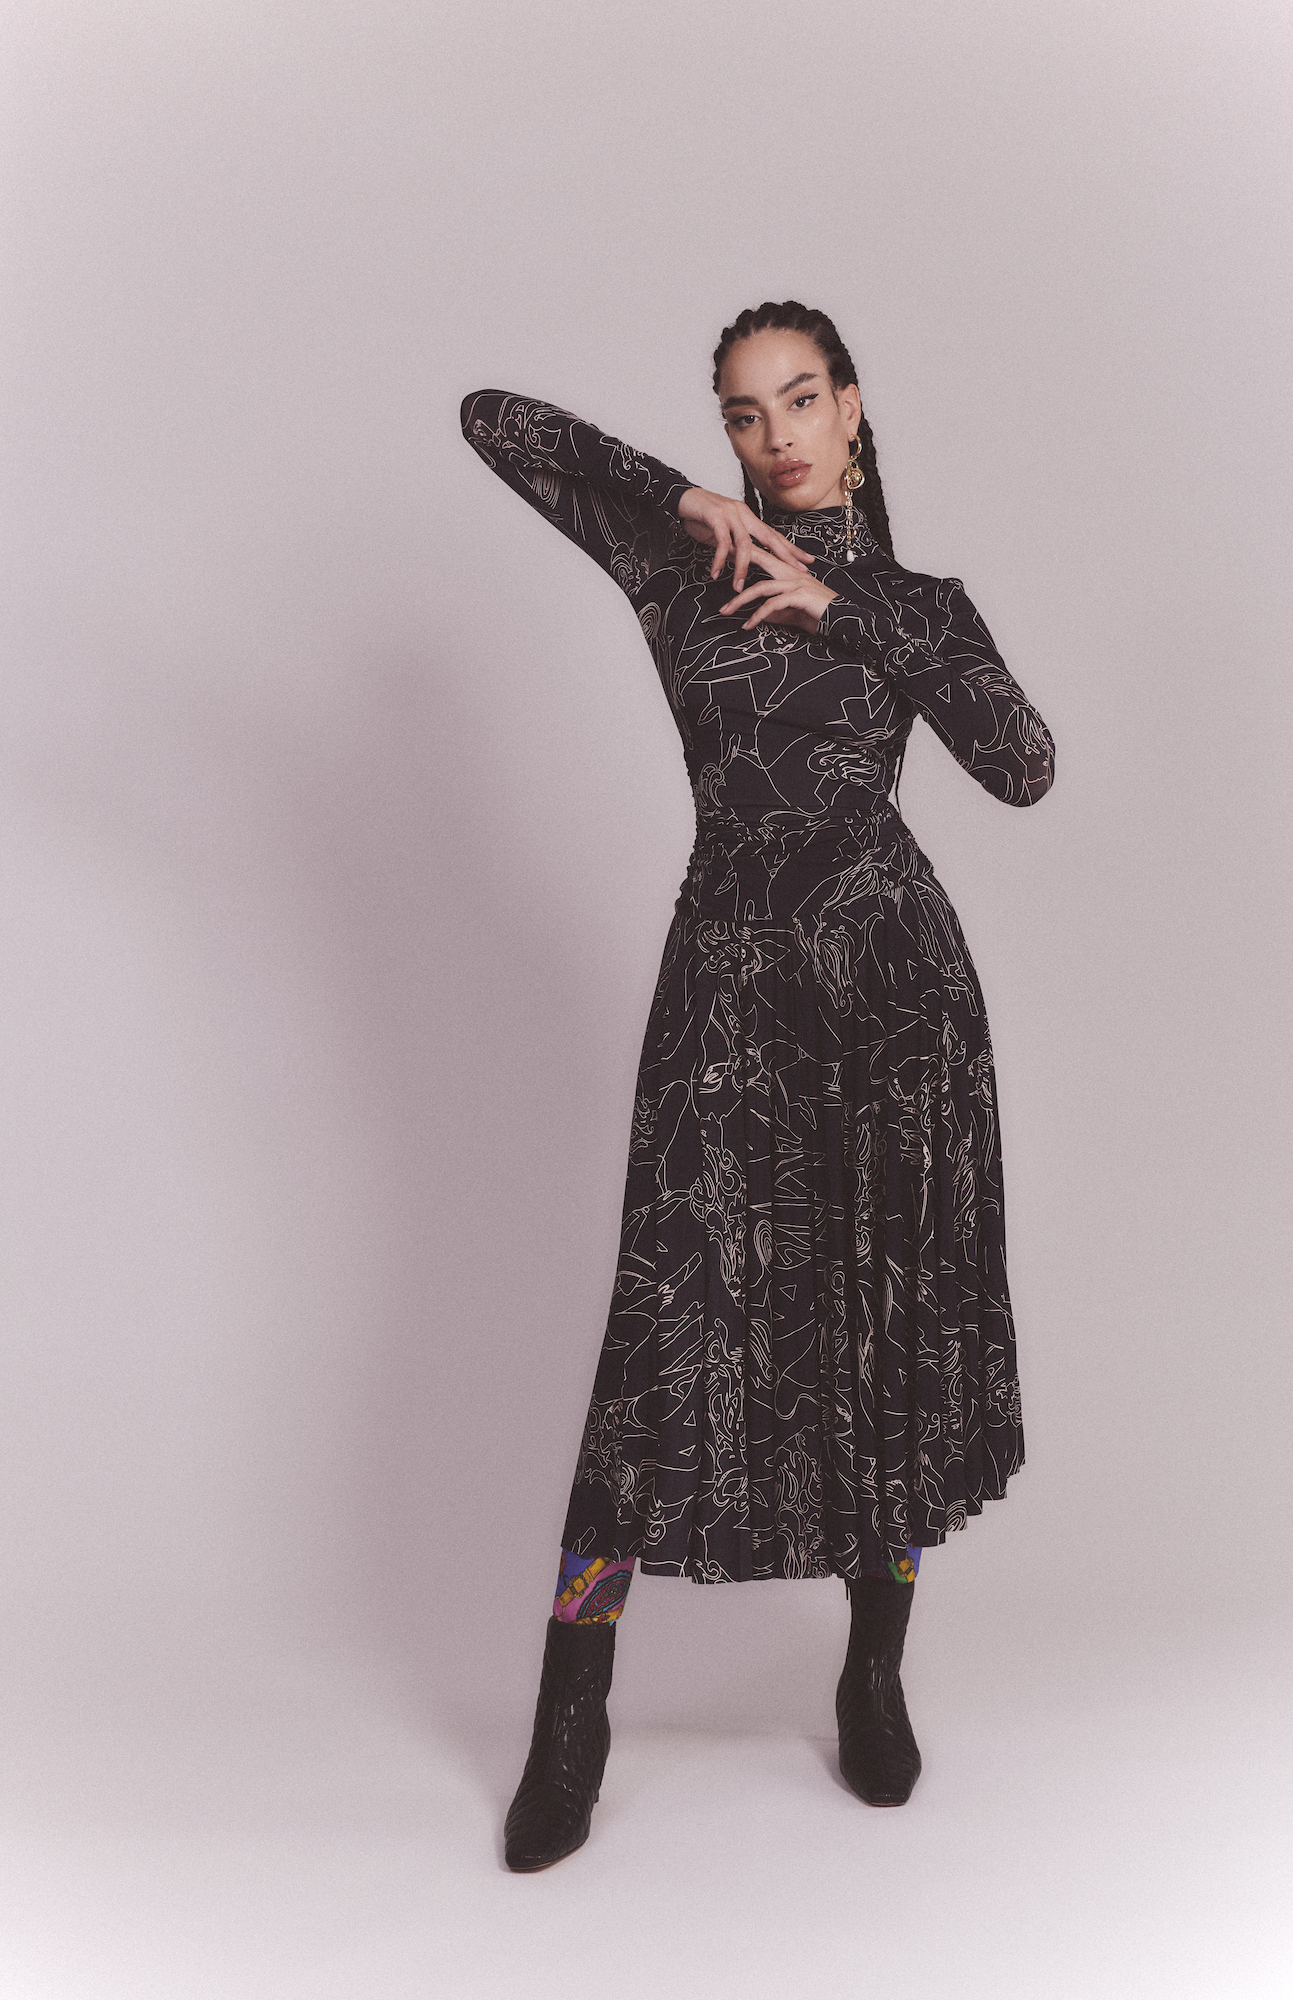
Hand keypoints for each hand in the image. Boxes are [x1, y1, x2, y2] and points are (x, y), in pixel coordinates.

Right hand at [676, 487, 815, 591]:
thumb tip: (740, 563)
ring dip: (741, 567)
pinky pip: (722, 541)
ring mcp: (730, 514)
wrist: (681, 497)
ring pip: (744, 544)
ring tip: (738, 586)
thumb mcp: (721, 533)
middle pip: (768, 537)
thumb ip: (733, 546)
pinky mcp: (715, 516)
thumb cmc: (702, 516)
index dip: (790, 548)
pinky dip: (719, 559)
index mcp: (748, 517)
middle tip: (796, 571)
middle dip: (784, 555)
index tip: (806, 560)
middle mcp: (743, 514)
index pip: (773, 534)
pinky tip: (716, 573)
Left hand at [719, 552, 839, 633]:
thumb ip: (776, 611)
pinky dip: (758, 616)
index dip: (744, 552)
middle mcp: (791, 572)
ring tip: (725, 611)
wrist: (844, 619)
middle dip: (736, 563)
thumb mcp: (792, 613)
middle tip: (715, 566)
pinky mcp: (799, 596)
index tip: (724, 552)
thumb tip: (761, 616)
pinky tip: (748, 626)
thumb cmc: (819, 614)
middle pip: (759, 561)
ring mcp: (796, 583)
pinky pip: (772, 605)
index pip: (763, 556)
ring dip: (740, 600)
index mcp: (789, 571)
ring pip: (761, 587)